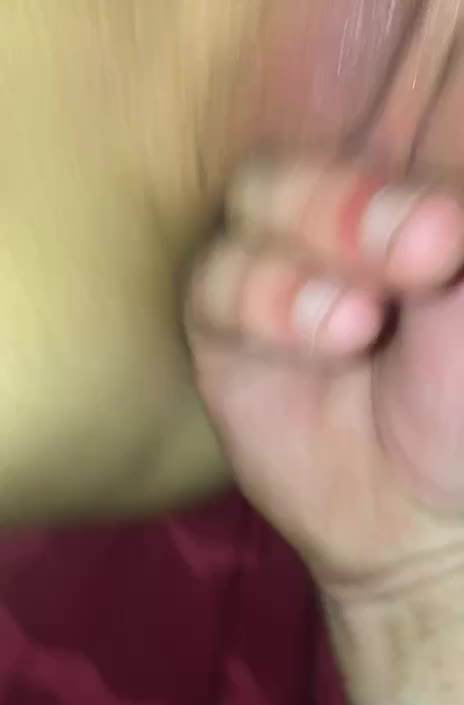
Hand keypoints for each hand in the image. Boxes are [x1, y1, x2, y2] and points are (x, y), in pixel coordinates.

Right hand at [186, 152, 463, 598]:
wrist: (416, 513)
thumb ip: (437, 224)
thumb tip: (426, 207)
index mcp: (401, 207)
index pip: (376, 131)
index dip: (397, 164)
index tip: (448, 234)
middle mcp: (335, 227)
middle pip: (310, 156)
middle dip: (359, 203)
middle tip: (428, 252)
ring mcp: (276, 270)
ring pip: (256, 196)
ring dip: (314, 243)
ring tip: (365, 322)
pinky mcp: (225, 325)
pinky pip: (214, 280)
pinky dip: (267, 300)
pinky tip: (328, 339)